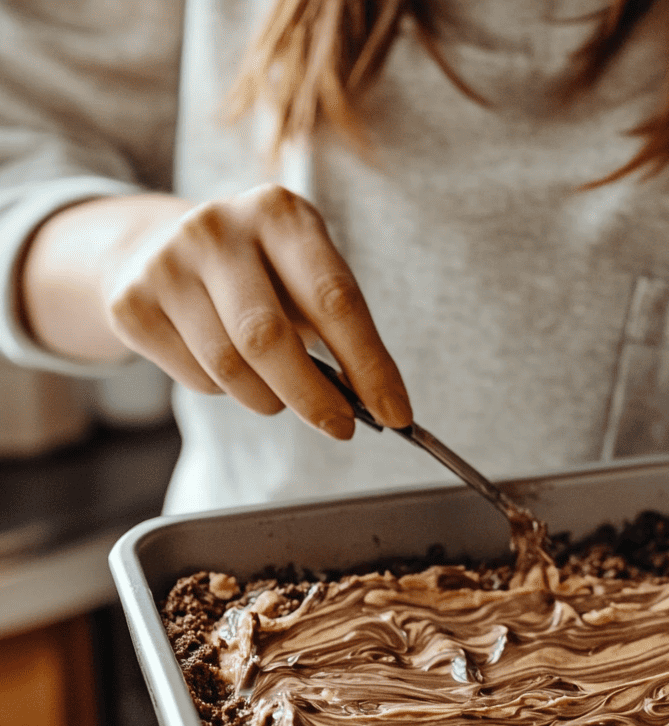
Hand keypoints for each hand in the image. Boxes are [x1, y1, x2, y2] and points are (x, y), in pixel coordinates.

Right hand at [27, 185, 411, 438]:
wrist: (157, 248)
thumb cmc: (260, 274)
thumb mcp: (306, 279)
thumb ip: (342, 333)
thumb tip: (382, 405)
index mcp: (280, 213)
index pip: (335, 301)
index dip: (369, 365)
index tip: (395, 414)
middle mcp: (217, 226)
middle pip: (269, 339)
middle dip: (314, 398)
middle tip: (340, 428)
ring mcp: (165, 262)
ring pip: (230, 368)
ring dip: (269, 399)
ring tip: (280, 392)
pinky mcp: (131, 302)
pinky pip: (196, 378)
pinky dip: (225, 391)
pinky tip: (226, 366)